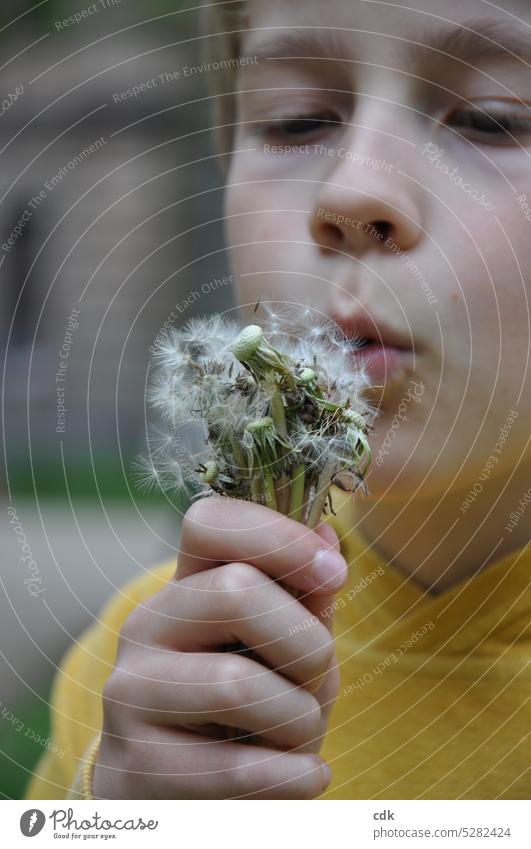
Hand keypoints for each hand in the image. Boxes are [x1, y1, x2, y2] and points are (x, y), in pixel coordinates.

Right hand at [93, 497, 346, 798]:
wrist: (189, 797)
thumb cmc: (251, 713)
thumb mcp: (286, 651)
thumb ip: (306, 599)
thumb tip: (326, 534)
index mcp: (185, 587)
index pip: (208, 522)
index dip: (277, 534)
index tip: (335, 573)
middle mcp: (147, 627)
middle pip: (236, 592)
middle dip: (308, 645)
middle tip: (314, 680)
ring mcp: (129, 694)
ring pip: (237, 683)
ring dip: (299, 718)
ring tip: (298, 736)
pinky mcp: (133, 766)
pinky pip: (236, 767)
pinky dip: (294, 776)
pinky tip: (304, 776)